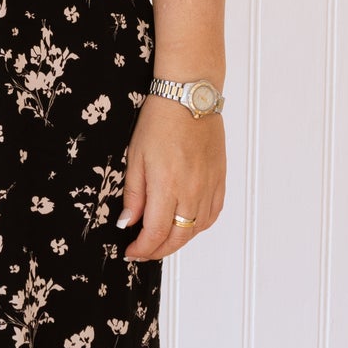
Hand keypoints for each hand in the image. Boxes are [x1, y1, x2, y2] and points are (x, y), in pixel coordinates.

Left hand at [115, 94, 225, 261]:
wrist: (190, 96)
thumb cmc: (160, 120)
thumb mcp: (135, 157)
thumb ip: (133, 195)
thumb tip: (127, 223)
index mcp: (168, 185)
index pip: (156, 232)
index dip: (142, 249)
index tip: (131, 251)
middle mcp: (193, 190)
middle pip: (178, 237)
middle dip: (158, 250)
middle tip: (142, 250)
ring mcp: (209, 186)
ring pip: (196, 230)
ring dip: (178, 240)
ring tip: (161, 239)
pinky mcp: (220, 179)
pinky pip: (212, 214)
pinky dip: (198, 226)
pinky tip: (185, 224)